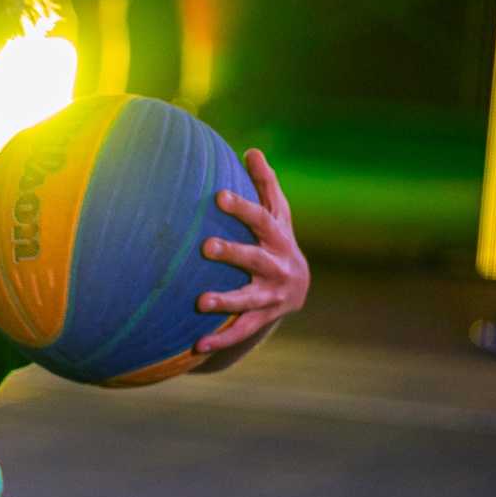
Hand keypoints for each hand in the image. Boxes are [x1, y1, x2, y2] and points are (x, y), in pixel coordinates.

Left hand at [193, 148, 308, 354]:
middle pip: (254, 258)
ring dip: (225, 301)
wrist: (298, 288)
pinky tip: (197, 347)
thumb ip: (264, 184)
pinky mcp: (262, 318)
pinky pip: (241, 330)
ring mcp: (270, 295)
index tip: (218, 197)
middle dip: (232, 253)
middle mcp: (277, 267)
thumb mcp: (277, 212)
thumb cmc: (276, 239)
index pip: (260, 219)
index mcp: (277, 237)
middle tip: (205, 245)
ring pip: (248, 299)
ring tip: (200, 302)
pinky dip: (221, 340)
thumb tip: (251, 150)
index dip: (241, 208)